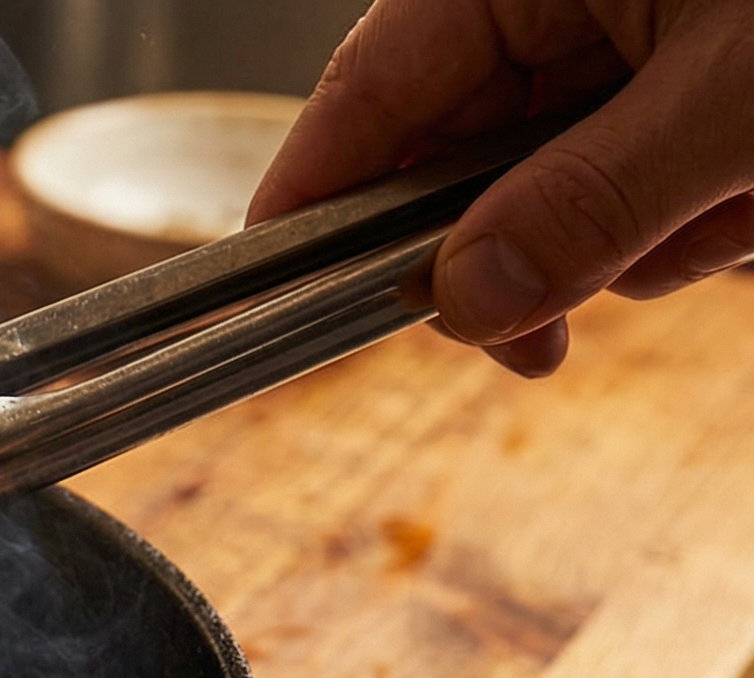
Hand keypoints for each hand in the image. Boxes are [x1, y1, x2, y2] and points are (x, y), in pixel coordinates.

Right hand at [249, 0, 753, 376]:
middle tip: (548, 342)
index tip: (273, 300)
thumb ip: (591, 201)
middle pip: (456, 168)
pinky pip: (629, 189)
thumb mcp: (729, 98)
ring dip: (644, 238)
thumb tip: (465, 302)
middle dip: (531, 253)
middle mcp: (549, 3)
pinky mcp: (671, 83)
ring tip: (742, 203)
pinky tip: (752, 193)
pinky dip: (692, 216)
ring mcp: (615, 41)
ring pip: (556, 197)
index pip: (364, 95)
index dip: (312, 206)